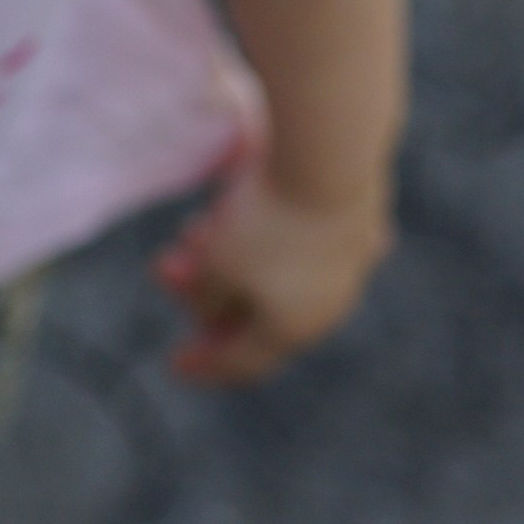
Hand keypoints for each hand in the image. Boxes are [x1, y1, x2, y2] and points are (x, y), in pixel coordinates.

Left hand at [153, 158, 391, 387]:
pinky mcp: (357, 223)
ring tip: (192, 230)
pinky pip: (298, 240)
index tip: (175, 365)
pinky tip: (238, 207)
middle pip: (256, 313)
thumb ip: (208, 296)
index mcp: (293, 330)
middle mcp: (328, 305)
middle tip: (166, 270)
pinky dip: (263, 233)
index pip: (243, 362)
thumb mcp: (217, 265)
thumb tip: (212, 307)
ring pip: (278, 273)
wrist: (331, 158)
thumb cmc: (266, 221)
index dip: (205, 365)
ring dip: (229, 259)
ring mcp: (348, 264)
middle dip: (205, 293)